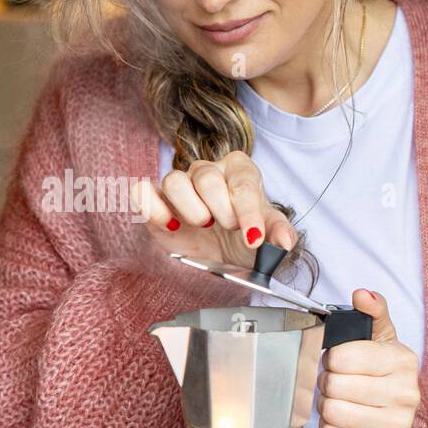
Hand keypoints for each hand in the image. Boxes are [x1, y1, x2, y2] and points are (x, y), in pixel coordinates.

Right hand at [132, 150, 296, 267]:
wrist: (222, 256)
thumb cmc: (245, 239)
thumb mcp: (268, 238)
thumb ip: (279, 234)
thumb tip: (285, 242)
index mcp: (239, 171)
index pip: (242, 182)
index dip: (248, 211)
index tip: (254, 239)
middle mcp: (208, 171)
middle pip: (206, 176)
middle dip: (220, 209)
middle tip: (227, 228)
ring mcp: (181, 184)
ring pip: (173, 180)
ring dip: (190, 208)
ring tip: (203, 224)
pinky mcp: (156, 201)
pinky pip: (142, 191)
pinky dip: (152, 208)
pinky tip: (170, 225)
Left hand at [317, 290, 420, 427]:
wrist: (408, 419)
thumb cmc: (387, 376)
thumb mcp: (384, 340)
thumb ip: (373, 312)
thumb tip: (362, 294)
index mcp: (403, 362)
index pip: (342, 357)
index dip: (332, 359)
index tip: (340, 362)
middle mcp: (404, 394)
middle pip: (334, 385)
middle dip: (328, 384)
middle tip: (338, 384)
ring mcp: (395, 425)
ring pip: (331, 412)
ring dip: (327, 407)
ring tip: (340, 403)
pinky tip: (344, 424)